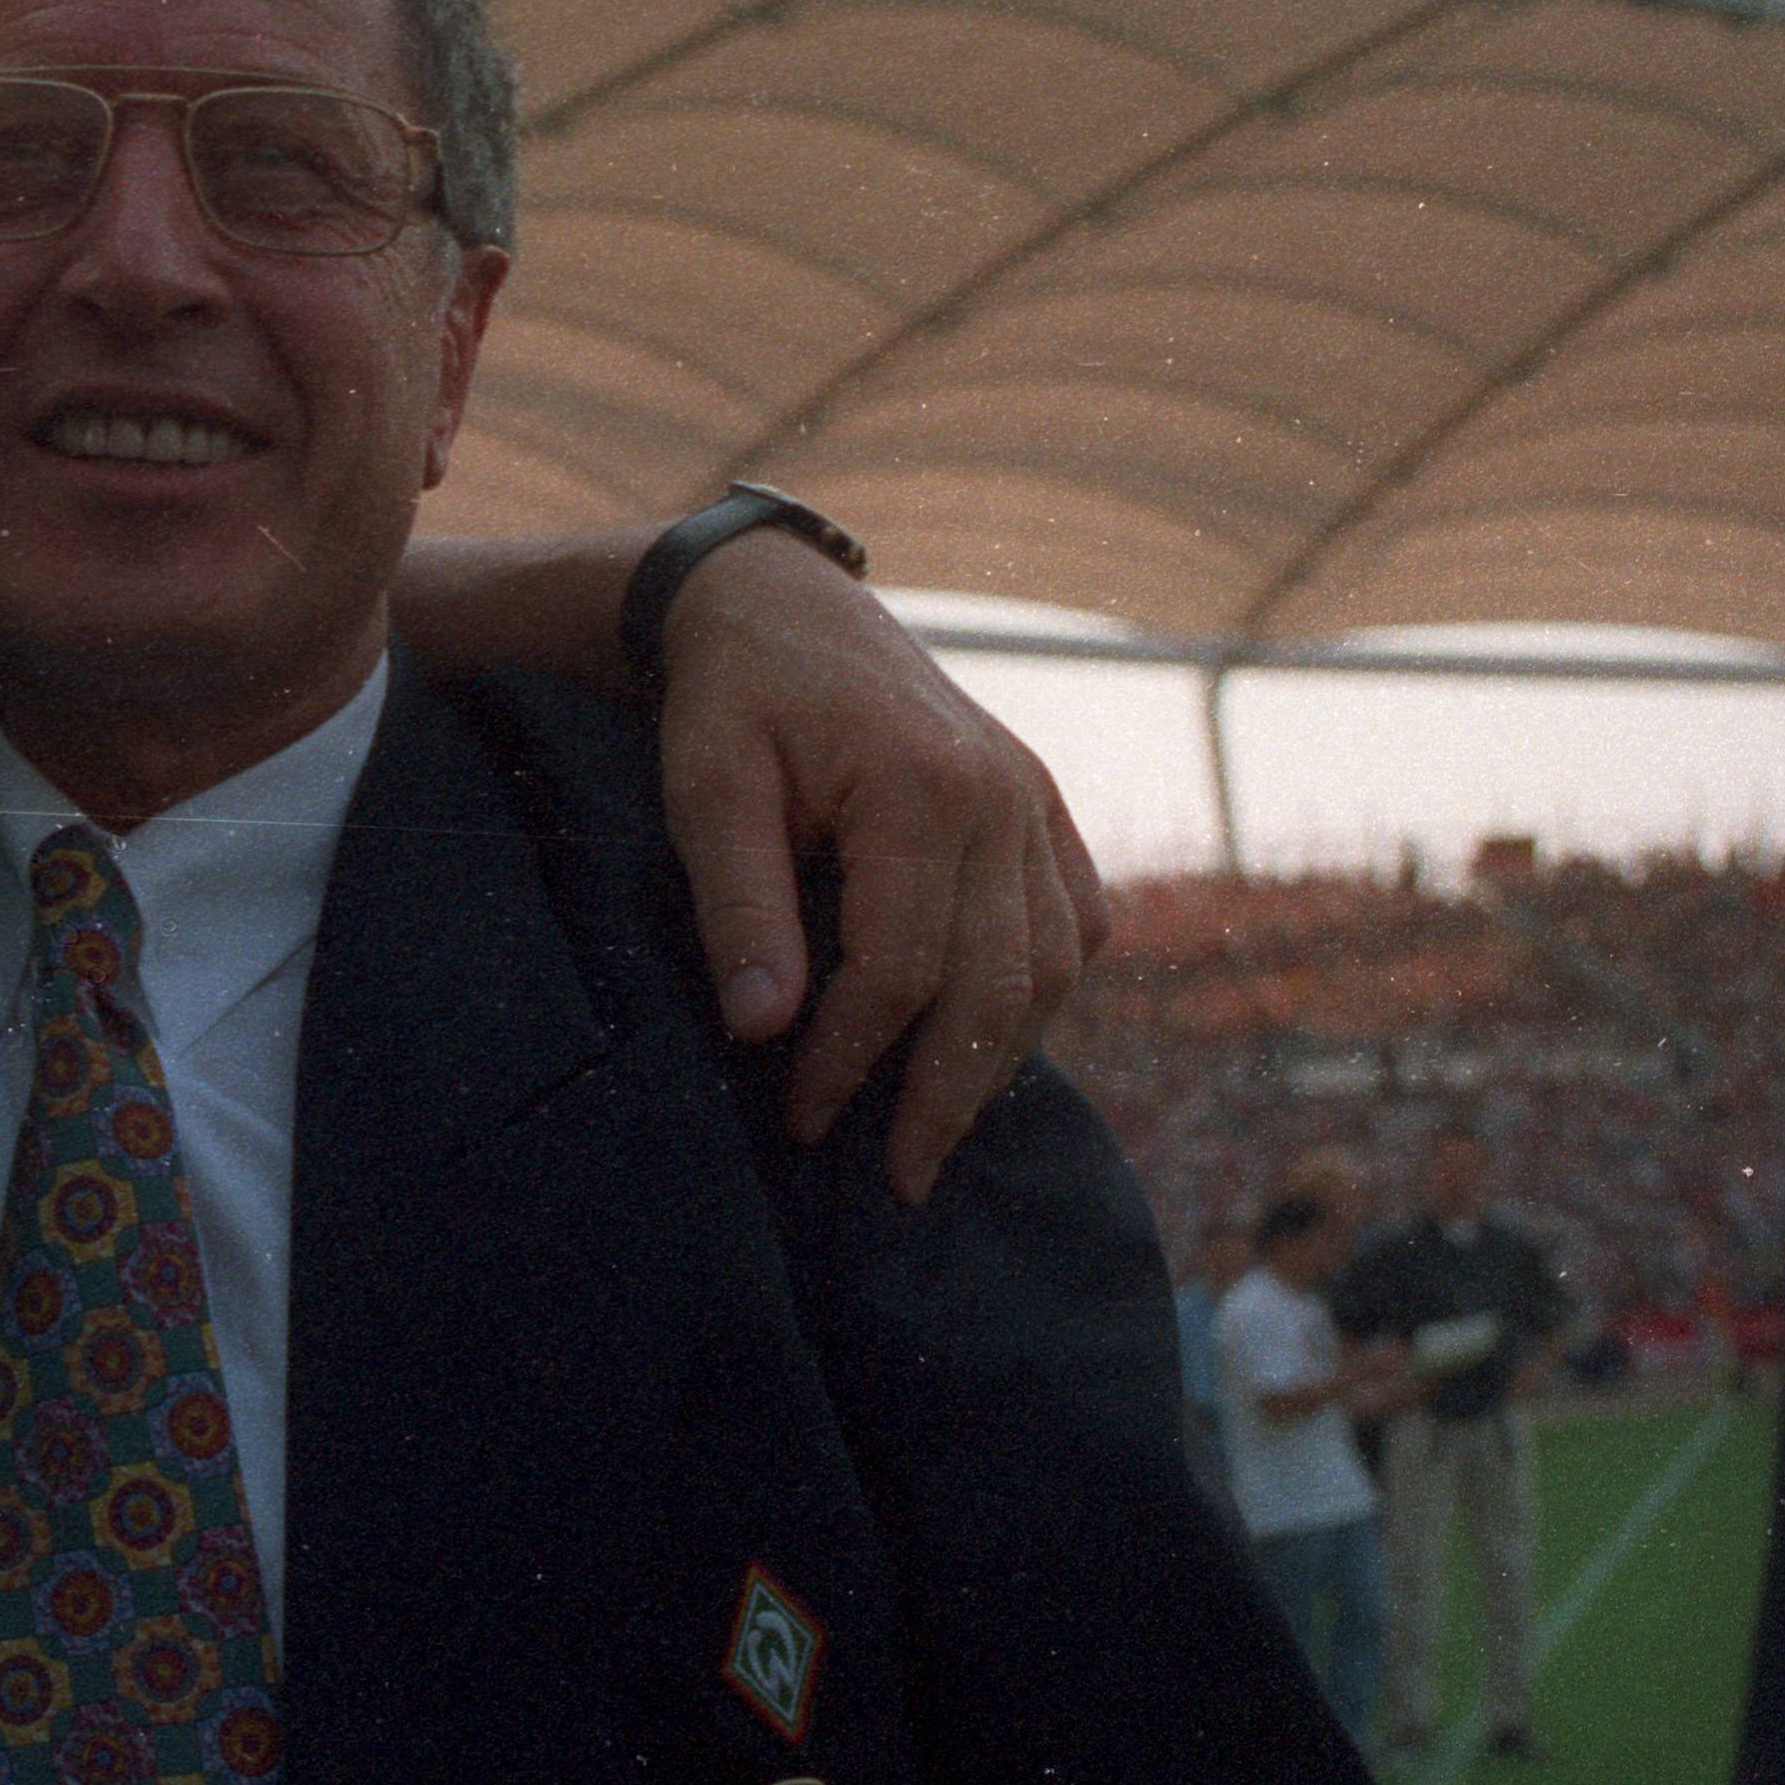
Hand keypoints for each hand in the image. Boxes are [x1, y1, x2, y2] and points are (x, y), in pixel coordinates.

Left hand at [650, 536, 1111, 1191]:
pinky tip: (990, 1044)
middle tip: (896, 1181)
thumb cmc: (732, 699)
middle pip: (996, 985)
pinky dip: (1042, 992)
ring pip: (1051, 966)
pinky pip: (1075, 922)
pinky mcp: (1042, 807)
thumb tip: (765, 1029)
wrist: (781, 604)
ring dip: (1000, 1059)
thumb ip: (740, 906)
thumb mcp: (708, 790)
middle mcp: (1004, 796)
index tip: (800, 1118)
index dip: (852, 1059)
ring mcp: (1034, 800)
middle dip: (944, 1096)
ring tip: (938, 1134)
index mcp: (924, 788)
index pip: (903, 969)